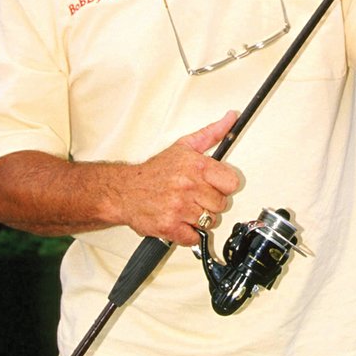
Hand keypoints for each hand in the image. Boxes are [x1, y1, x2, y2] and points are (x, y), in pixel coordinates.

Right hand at [124, 109, 240, 244]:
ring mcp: (179, 208)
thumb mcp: (184, 146)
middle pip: (221, 204)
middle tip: (195, 196)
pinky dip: (189, 233)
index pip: (231, 183)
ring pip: (210, 221)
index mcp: (195, 166)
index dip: (224, 185)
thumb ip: (211, 134)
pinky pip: (194, 237)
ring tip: (186, 208)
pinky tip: (180, 221)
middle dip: (210, 202)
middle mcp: (188, 187)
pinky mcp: (170, 227)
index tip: (214, 184)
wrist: (124, 190)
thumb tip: (230, 118)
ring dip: (200, 218)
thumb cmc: (155, 171)